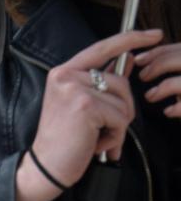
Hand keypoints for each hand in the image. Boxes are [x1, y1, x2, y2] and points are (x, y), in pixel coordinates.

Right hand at [15, 29, 162, 200]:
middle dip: (122, 108)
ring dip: (117, 125)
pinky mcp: (86, 105)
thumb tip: (128, 61)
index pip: (102, 48)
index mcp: (63, 72)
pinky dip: (114, 136)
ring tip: (96, 136)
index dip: (130, 38)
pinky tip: (95, 142)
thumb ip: (103, 83)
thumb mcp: (82, 106)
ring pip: (123, 101)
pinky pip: (120, 117)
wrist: (46, 165)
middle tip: (103, 128)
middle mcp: (65, 75)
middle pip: (120, 81)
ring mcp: (74, 89)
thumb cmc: (64, 139)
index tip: (154, 35)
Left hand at [137, 42, 180, 117]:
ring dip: (163, 88)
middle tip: (143, 76)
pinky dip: (176, 109)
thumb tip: (140, 59)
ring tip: (151, 96)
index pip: (180, 48)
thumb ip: (171, 61)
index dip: (157, 52)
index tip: (139, 60)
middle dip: (158, 65)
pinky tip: (168, 111)